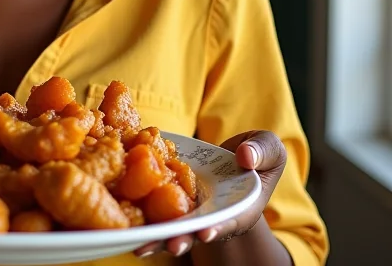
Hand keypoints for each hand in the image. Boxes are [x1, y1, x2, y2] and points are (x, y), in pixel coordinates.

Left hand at [132, 130, 286, 258]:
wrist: (236, 156)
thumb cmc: (257, 154)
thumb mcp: (269, 150)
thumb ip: (262, 152)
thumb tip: (246, 156)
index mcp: (240, 206)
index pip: (229, 220)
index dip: (218, 227)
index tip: (206, 232)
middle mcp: (213, 213)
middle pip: (196, 231)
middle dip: (183, 239)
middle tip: (169, 245)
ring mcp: (191, 207)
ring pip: (173, 225)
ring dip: (158, 236)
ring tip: (140, 245)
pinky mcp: (173, 196)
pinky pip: (156, 204)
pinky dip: (142, 211)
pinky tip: (126, 221)